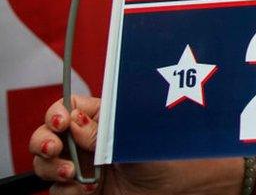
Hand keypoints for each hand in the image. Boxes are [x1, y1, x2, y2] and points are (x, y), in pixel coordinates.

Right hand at [29, 95, 184, 193]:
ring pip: (46, 163)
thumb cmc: (164, 156)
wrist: (174, 190)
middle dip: (43, 141)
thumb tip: (74, 121)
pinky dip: (67, 191)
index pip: (68, 107)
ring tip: (73, 174)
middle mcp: (87, 140)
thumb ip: (102, 131)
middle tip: (53, 148)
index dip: (58, 113)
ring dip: (53, 168)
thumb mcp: (133, 139)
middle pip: (48, 134)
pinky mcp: (80, 190)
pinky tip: (88, 190)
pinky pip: (57, 190)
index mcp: (101, 118)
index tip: (60, 122)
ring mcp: (81, 165)